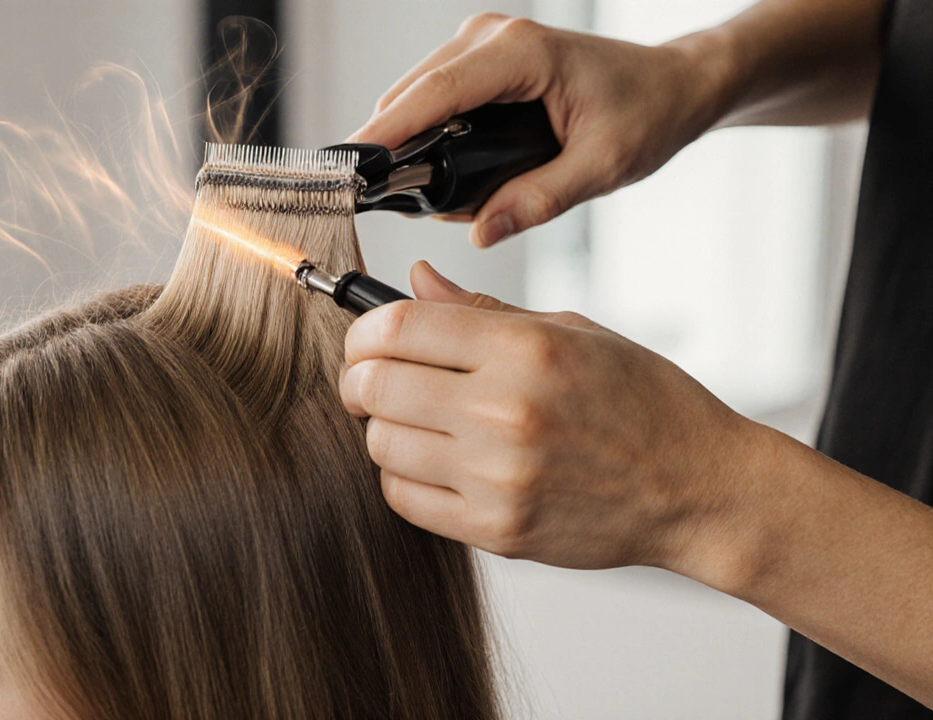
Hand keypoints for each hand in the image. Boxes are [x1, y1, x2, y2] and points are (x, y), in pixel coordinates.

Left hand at [339, 261, 761, 581]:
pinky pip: (404, 498)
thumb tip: (414, 280)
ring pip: (381, 444)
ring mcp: (499, 476)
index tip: (365, 339)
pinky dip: (402, 475)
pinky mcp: (497, 529)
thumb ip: (482, 308)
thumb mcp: (574, 331)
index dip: (363, 329)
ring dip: (383, 428)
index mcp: (525, 349)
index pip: (397, 327)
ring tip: (414, 421)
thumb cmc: (643, 402)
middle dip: (359, 379)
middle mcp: (506, 411)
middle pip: (376, 386)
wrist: (698, 489)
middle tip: (370, 380)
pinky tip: (431, 461)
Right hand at [350, 13, 733, 246]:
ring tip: (450, 193)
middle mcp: (493, 37)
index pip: (432, 93)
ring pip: (415, 94)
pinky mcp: (483, 58)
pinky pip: (434, 95)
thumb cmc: (648, 113)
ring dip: (414, 143)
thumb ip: (538, 200)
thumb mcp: (601, 166)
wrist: (673, 84)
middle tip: (407, 206)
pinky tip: (458, 168)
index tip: (349, 171)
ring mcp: (483, 42)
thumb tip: (480, 232)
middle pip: (410, 93)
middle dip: (395, 149)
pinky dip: (431, 133)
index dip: (385, 132)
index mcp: (521, 53)